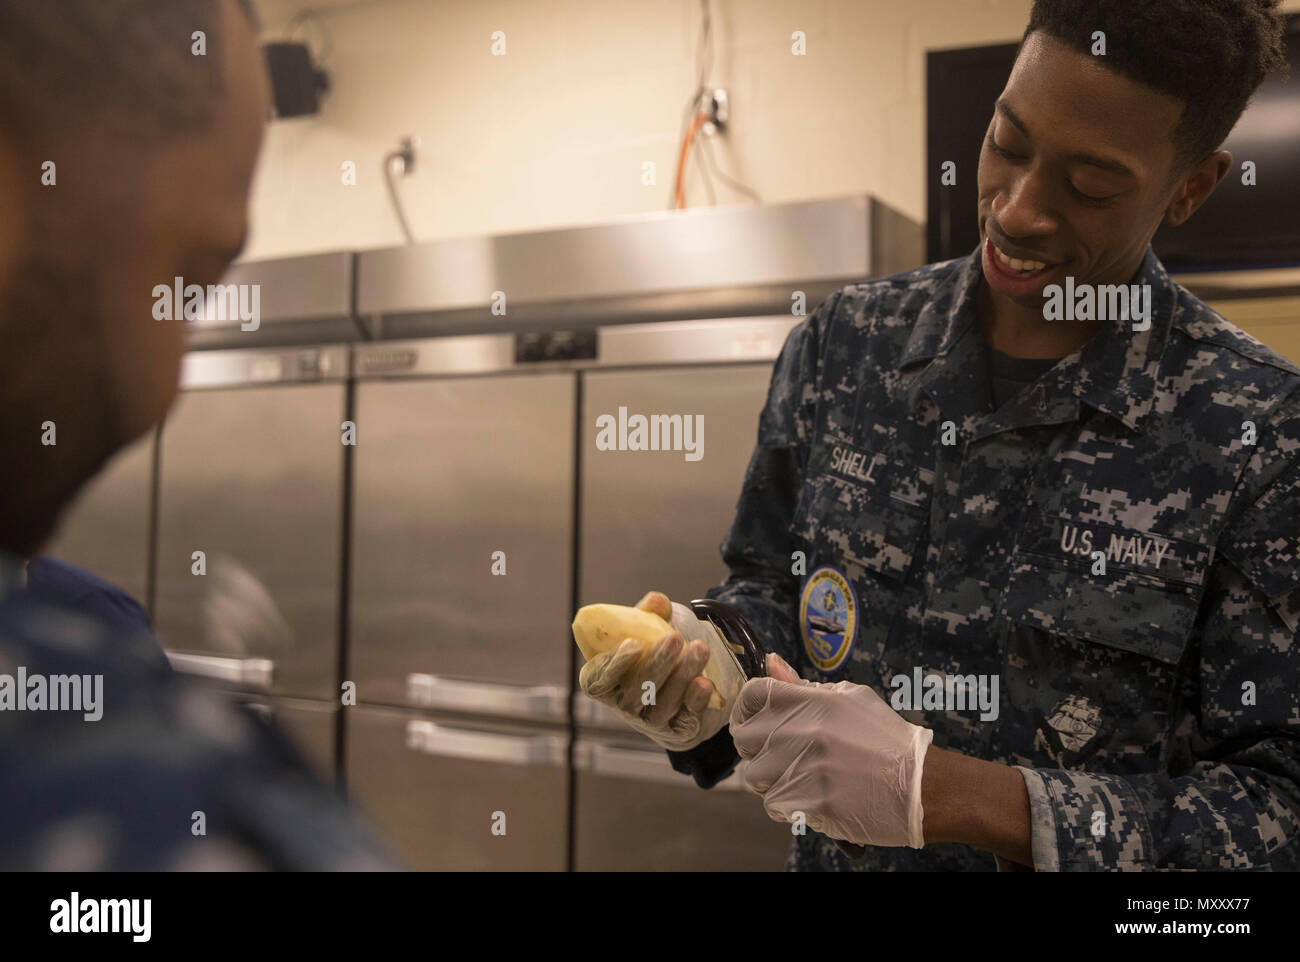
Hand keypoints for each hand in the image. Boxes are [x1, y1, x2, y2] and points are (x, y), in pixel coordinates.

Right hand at [578, 591, 720, 750]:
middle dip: (657, 664)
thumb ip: (646, 616)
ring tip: (699, 649)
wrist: (667, 691)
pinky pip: (685, 717)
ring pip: (664, 703)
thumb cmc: (645, 657)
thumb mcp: (642, 634)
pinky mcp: (675, 730)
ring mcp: (649, 721)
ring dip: (682, 676)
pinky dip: (695, 700)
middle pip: (637, 691)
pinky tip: (704, 682)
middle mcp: (623, 706)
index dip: (614, 665)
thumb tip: (657, 600)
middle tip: (674, 639)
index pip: (599, 682)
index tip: (633, 644)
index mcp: (603, 683)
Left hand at [730, 654, 933, 847]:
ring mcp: (807, 769)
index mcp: (814, 701)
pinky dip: (787, 805)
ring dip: (771, 780)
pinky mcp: (812, 804)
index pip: (753, 694)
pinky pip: (773, 805)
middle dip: (756, 749)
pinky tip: (811, 798)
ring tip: (799, 779)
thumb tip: (770, 662)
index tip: (752, 720)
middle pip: (745, 739)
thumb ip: (802, 687)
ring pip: (755, 776)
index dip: (745, 708)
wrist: (922, 786)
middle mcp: (806, 731)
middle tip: (778, 756)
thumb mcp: (849, 700)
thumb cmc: (885, 740)